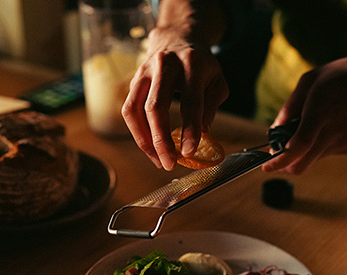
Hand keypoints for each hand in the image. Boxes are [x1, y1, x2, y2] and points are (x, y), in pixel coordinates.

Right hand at [122, 26, 228, 170]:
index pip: (190, 102)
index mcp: (192, 65)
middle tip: (168, 163)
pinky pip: (129, 110)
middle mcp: (165, 65)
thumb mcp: (217, 81)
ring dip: (144, 140)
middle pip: (156, 107)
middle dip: (160, 140)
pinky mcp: (133, 80)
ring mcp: (144, 71)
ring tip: (158, 160)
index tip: (188, 152)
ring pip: (135, 110)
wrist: (177, 38)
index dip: (190, 129)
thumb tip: (201, 135)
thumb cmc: (201, 65)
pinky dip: (137, 132)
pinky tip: (149, 148)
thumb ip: (211, 107)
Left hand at [263, 51, 346, 173]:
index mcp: (321, 111)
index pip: (299, 146)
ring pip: (314, 158)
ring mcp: (345, 141)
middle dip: (286, 164)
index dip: (280, 161)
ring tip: (315, 124)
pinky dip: (321, 144)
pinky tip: (332, 124)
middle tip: (279, 155)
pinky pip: (328, 152)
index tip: (268, 166)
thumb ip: (290, 107)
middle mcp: (334, 130)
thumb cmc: (343, 76)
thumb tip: (275, 130)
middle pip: (303, 163)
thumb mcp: (310, 81)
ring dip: (305, 150)